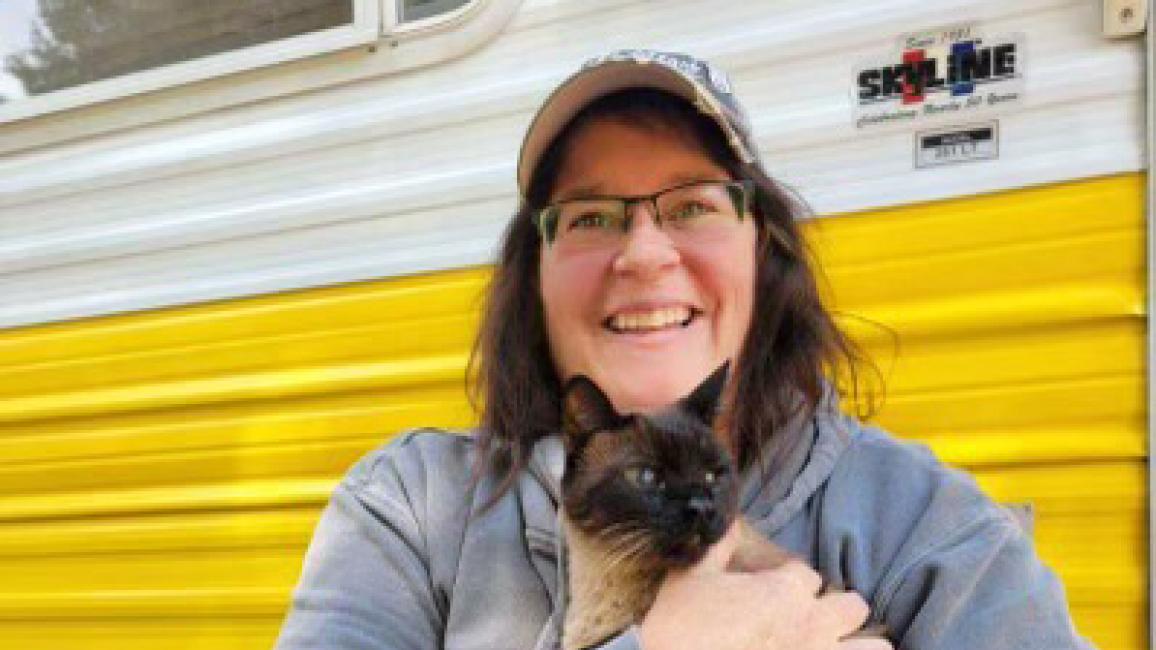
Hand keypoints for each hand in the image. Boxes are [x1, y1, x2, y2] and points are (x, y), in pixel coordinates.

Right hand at [637, 524, 891, 649]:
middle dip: (839, 609)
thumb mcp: (687, 580)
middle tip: (812, 620)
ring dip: (861, 645)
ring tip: (837, 647)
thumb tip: (728, 519)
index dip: (790, 582)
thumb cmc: (682, 634)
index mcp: (783, 592)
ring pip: (876, 648)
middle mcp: (814, 625)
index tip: (771, 593)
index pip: (807, 574)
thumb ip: (716, 547)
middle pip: (853, 605)